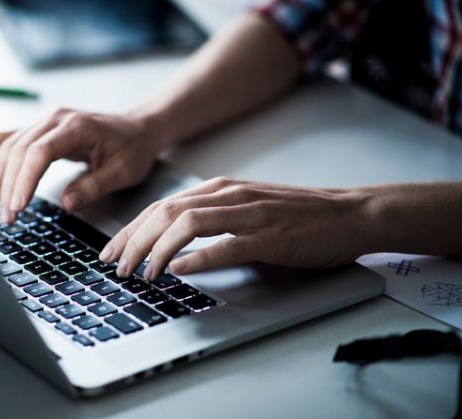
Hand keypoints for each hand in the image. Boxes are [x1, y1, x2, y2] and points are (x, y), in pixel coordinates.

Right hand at [0, 108, 162, 221]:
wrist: (139, 128)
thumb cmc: (133, 149)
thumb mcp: (123, 171)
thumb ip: (94, 185)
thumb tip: (65, 201)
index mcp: (76, 126)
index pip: (40, 151)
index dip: (25, 179)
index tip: (18, 205)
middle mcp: (55, 120)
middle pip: (19, 150)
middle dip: (7, 185)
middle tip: (3, 216)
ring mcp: (44, 123)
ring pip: (9, 147)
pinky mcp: (40, 130)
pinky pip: (7, 137)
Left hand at [99, 177, 373, 280]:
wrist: (349, 213)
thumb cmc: (297, 214)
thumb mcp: (245, 207)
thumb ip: (211, 218)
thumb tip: (171, 242)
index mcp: (219, 189)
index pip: (161, 206)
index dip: (131, 229)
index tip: (112, 251)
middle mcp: (228, 195)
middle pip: (166, 212)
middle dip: (134, 241)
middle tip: (116, 267)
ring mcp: (249, 213)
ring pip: (189, 224)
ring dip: (158, 249)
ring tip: (142, 273)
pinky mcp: (270, 236)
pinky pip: (228, 244)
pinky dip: (199, 257)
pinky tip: (179, 269)